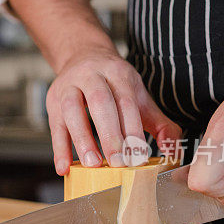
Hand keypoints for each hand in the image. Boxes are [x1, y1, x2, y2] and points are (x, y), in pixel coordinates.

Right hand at [46, 50, 182, 174]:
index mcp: (117, 73)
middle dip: (109, 134)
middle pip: (100, 102)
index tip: (138, 155)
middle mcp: (91, 75)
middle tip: (118, 162)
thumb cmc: (114, 84)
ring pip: (72, 110)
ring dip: (82, 139)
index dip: (132, 128)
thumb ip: (159, 123)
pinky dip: (59, 148)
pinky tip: (63, 167)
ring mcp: (68, 87)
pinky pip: (54, 125)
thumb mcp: (139, 96)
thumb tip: (171, 148)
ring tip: (92, 163)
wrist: (83, 56)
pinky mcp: (52, 101)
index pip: (126, 101)